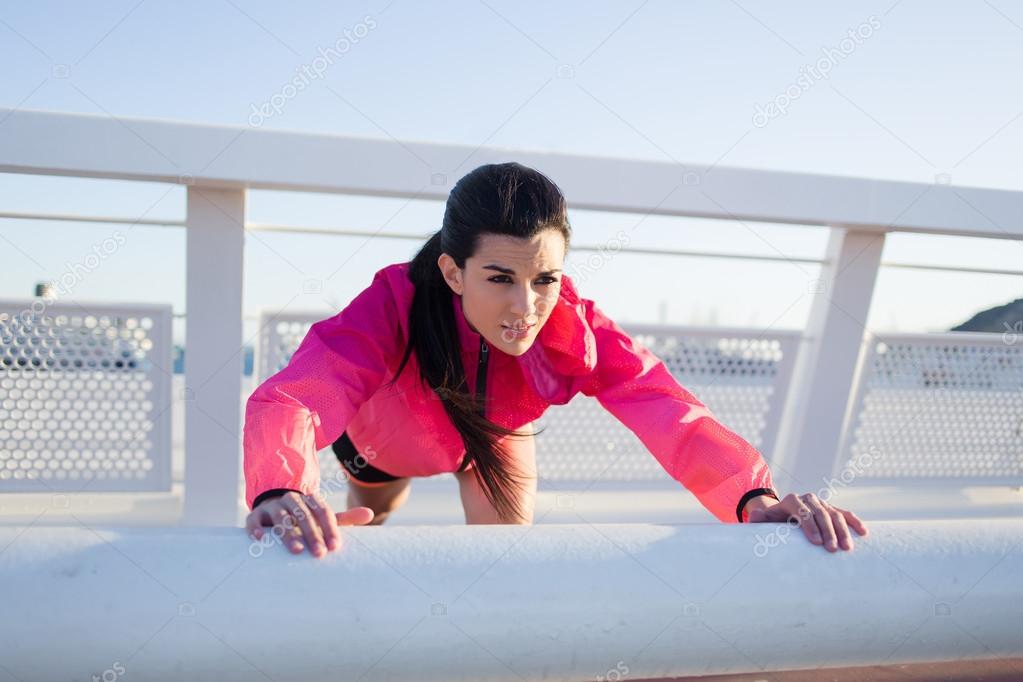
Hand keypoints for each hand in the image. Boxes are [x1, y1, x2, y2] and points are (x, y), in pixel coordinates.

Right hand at [245, 491, 374, 558]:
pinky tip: (260, 540)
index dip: (330, 529)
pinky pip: (254, 520)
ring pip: (280, 517)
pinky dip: (256, 528)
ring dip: (288, 533)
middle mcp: (291, 499)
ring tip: (297, 550)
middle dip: (312, 535)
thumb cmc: (304, 519)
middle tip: (319, 554)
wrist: (275, 507)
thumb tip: (370, 513)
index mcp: (310, 499)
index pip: (323, 512)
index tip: (335, 547)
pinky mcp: (256, 514)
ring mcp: (272, 506)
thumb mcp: (323, 517)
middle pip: (303, 515)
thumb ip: (345, 518)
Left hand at [746, 492, 867, 551]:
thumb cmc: (772, 523)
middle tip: (832, 550)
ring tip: (847, 548)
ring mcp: (822, 504)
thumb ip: (758, 519)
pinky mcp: (832, 509)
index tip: (816, 543)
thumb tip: (755, 517)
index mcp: (792, 501)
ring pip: (835, 514)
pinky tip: (864, 533)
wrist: (782, 515)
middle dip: (828, 531)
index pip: (802, 511)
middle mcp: (808, 499)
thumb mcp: (763, 520)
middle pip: (821, 513)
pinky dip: (855, 522)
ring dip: (843, 531)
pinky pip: (846, 514)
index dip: (809, 525)